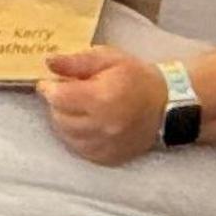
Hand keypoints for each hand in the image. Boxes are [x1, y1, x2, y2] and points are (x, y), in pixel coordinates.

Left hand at [39, 47, 166, 165]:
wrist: (166, 104)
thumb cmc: (136, 77)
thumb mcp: (108, 58)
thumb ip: (76, 61)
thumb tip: (49, 62)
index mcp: (101, 98)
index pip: (58, 97)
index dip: (49, 88)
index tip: (50, 82)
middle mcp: (101, 125)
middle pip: (59, 117)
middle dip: (58, 103)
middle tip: (68, 92)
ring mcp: (105, 145)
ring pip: (66, 135)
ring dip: (65, 120)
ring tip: (78, 108)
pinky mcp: (108, 157)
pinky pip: (79, 149)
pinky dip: (76, 136)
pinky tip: (86, 124)